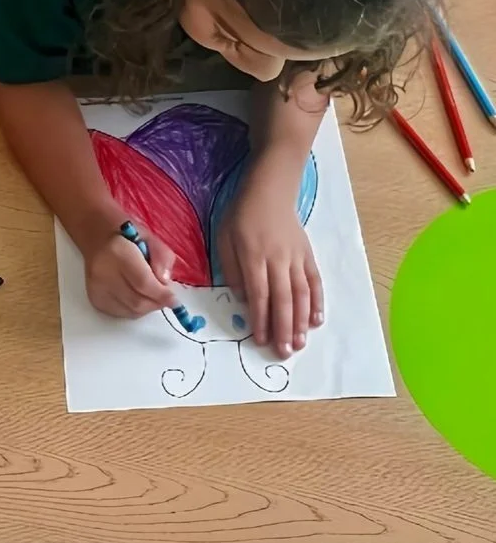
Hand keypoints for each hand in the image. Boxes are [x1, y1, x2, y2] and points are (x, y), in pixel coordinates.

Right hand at [83, 224, 178, 317]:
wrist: (97, 238)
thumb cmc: (126, 236)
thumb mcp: (150, 237)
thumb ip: (162, 257)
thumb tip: (164, 282)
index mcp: (117, 252)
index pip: (143, 282)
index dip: (162, 295)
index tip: (175, 300)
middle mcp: (103, 273)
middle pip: (137, 301)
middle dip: (157, 303)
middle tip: (166, 297)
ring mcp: (96, 288)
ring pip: (131, 311)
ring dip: (148, 307)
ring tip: (151, 294)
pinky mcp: (95, 299)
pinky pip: (122, 314)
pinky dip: (136, 310)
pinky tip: (137, 296)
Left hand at [217, 165, 323, 357]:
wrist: (270, 190)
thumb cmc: (241, 215)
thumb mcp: (224, 238)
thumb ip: (231, 269)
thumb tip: (242, 298)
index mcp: (254, 256)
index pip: (259, 294)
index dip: (261, 319)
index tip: (260, 340)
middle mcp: (278, 260)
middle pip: (283, 300)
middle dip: (283, 328)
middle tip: (284, 352)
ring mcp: (296, 258)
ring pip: (301, 294)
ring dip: (300, 321)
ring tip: (299, 343)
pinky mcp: (308, 255)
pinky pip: (315, 282)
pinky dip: (317, 302)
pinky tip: (316, 320)